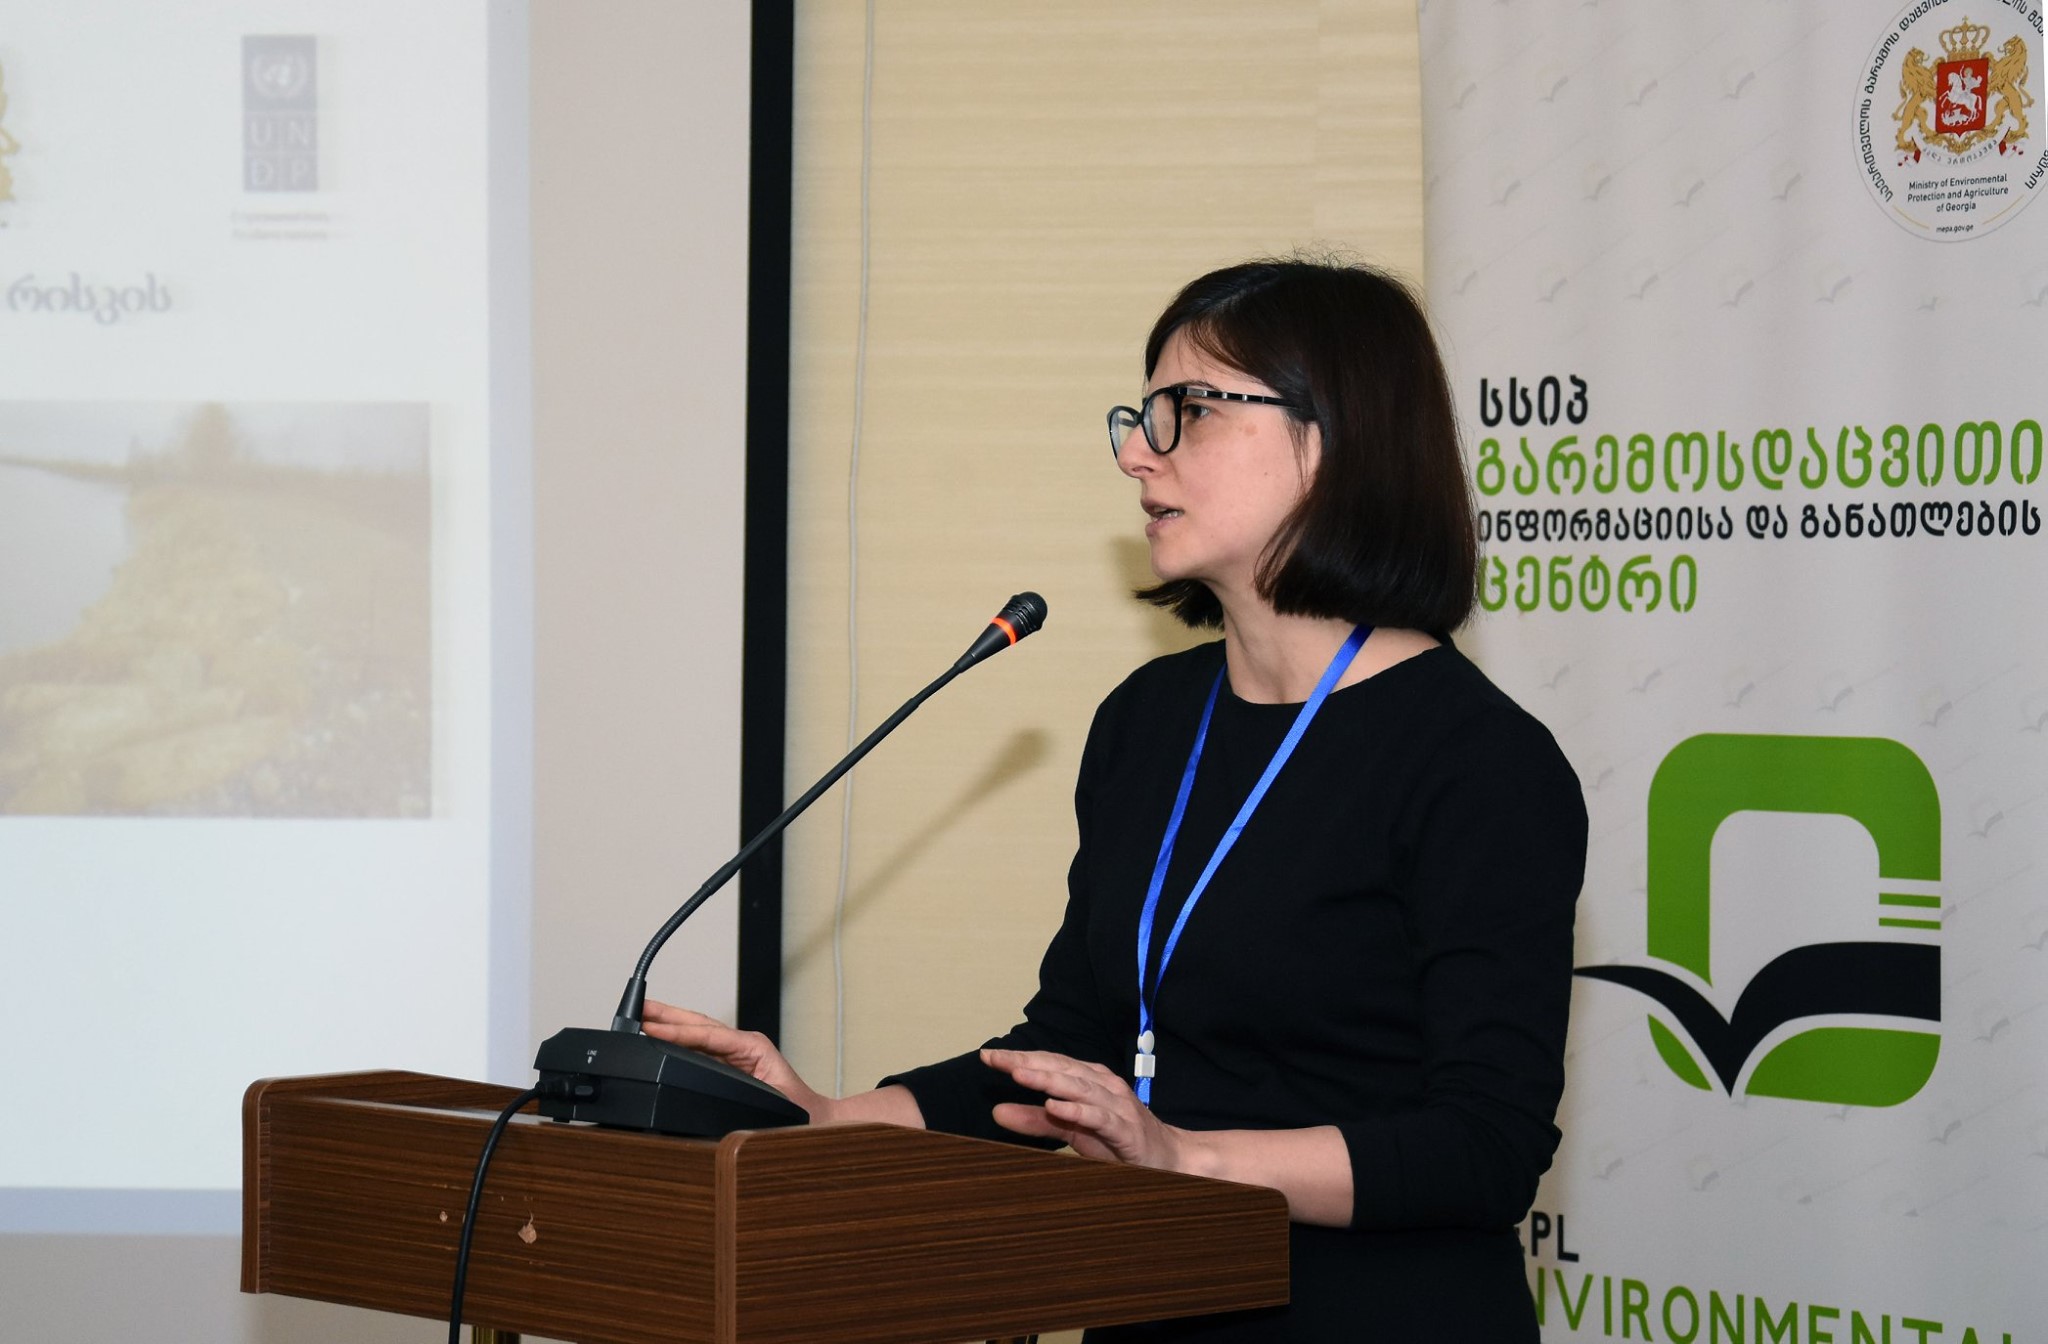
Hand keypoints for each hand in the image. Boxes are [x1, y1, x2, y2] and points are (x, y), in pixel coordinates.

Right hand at [640, 1001, 832, 1119]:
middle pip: (698, 1025)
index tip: (652, 1027)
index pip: (708, 1035)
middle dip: (667, 1015)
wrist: (814, 1120)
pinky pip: (698, 1047)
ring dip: (669, 1024)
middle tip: (638, 1007)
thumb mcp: (773, 1104)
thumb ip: (748, 1101)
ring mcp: (734, 1052)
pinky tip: (659, 1038)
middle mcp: (742, 1045)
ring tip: (641, 1015)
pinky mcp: (728, 1063)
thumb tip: (714, 1104)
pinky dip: (677, 1040)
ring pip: (696, 1032)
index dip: (678, 1032)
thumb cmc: (798, 1114)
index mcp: (752, 1048)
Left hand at [981, 1047, 1190, 1171]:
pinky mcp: (1126, 1130)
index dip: (1019, 1058)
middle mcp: (1103, 1086)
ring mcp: (1117, 1106)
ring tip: (1020, 1074)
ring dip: (1049, 1079)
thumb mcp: (1071, 1129)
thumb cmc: (1116, 1140)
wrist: (1167, 1158)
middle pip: (1061, 1068)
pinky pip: (1100, 1117)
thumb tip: (997, 1111)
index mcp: (1089, 1080)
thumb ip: (1035, 1121)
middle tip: (996, 1058)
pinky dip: (1078, 1110)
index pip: (1049, 1063)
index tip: (988, 1056)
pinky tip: (1056, 1106)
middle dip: (1027, 1061)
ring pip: (1079, 1087)